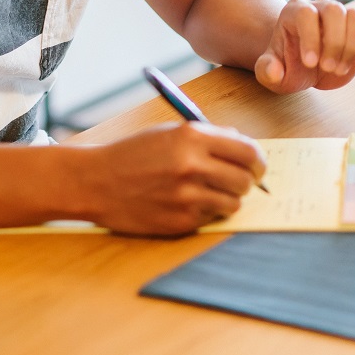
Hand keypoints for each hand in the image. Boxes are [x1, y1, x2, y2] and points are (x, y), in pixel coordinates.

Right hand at [81, 122, 266, 235]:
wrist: (95, 182)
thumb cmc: (133, 154)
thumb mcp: (169, 132)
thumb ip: (209, 138)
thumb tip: (245, 149)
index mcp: (192, 138)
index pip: (248, 151)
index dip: (258, 160)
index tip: (257, 166)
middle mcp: (192, 166)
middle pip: (245, 180)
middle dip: (246, 181)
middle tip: (235, 181)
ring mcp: (186, 197)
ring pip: (233, 203)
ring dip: (227, 199)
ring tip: (208, 192)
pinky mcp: (180, 222)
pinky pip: (211, 219)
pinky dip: (206, 212)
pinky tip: (187, 203)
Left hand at [254, 0, 354, 93]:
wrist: (304, 66)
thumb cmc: (286, 65)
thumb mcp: (270, 72)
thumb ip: (267, 71)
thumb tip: (274, 71)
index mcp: (295, 11)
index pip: (306, 14)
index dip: (310, 37)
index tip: (310, 63)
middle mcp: (320, 7)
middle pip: (335, 10)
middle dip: (334, 43)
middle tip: (327, 68)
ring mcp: (342, 16)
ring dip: (352, 47)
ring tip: (339, 70)